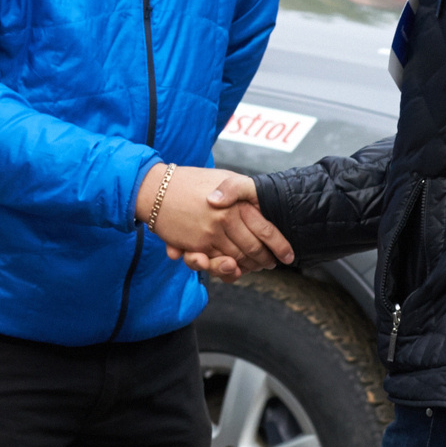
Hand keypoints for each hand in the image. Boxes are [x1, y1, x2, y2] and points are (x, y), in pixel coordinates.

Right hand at [137, 166, 292, 275]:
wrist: (156, 189)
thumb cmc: (191, 182)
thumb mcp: (222, 177)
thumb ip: (242, 191)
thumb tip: (260, 205)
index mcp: (237, 202)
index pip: (266, 229)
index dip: (280, 245)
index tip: (289, 256)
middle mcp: (226, 219)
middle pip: (253, 249)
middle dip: (265, 260)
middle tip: (271, 264)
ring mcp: (210, 235)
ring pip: (236, 260)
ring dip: (247, 267)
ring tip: (253, 267)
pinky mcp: (196, 246)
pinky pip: (216, 264)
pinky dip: (227, 269)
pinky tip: (233, 267)